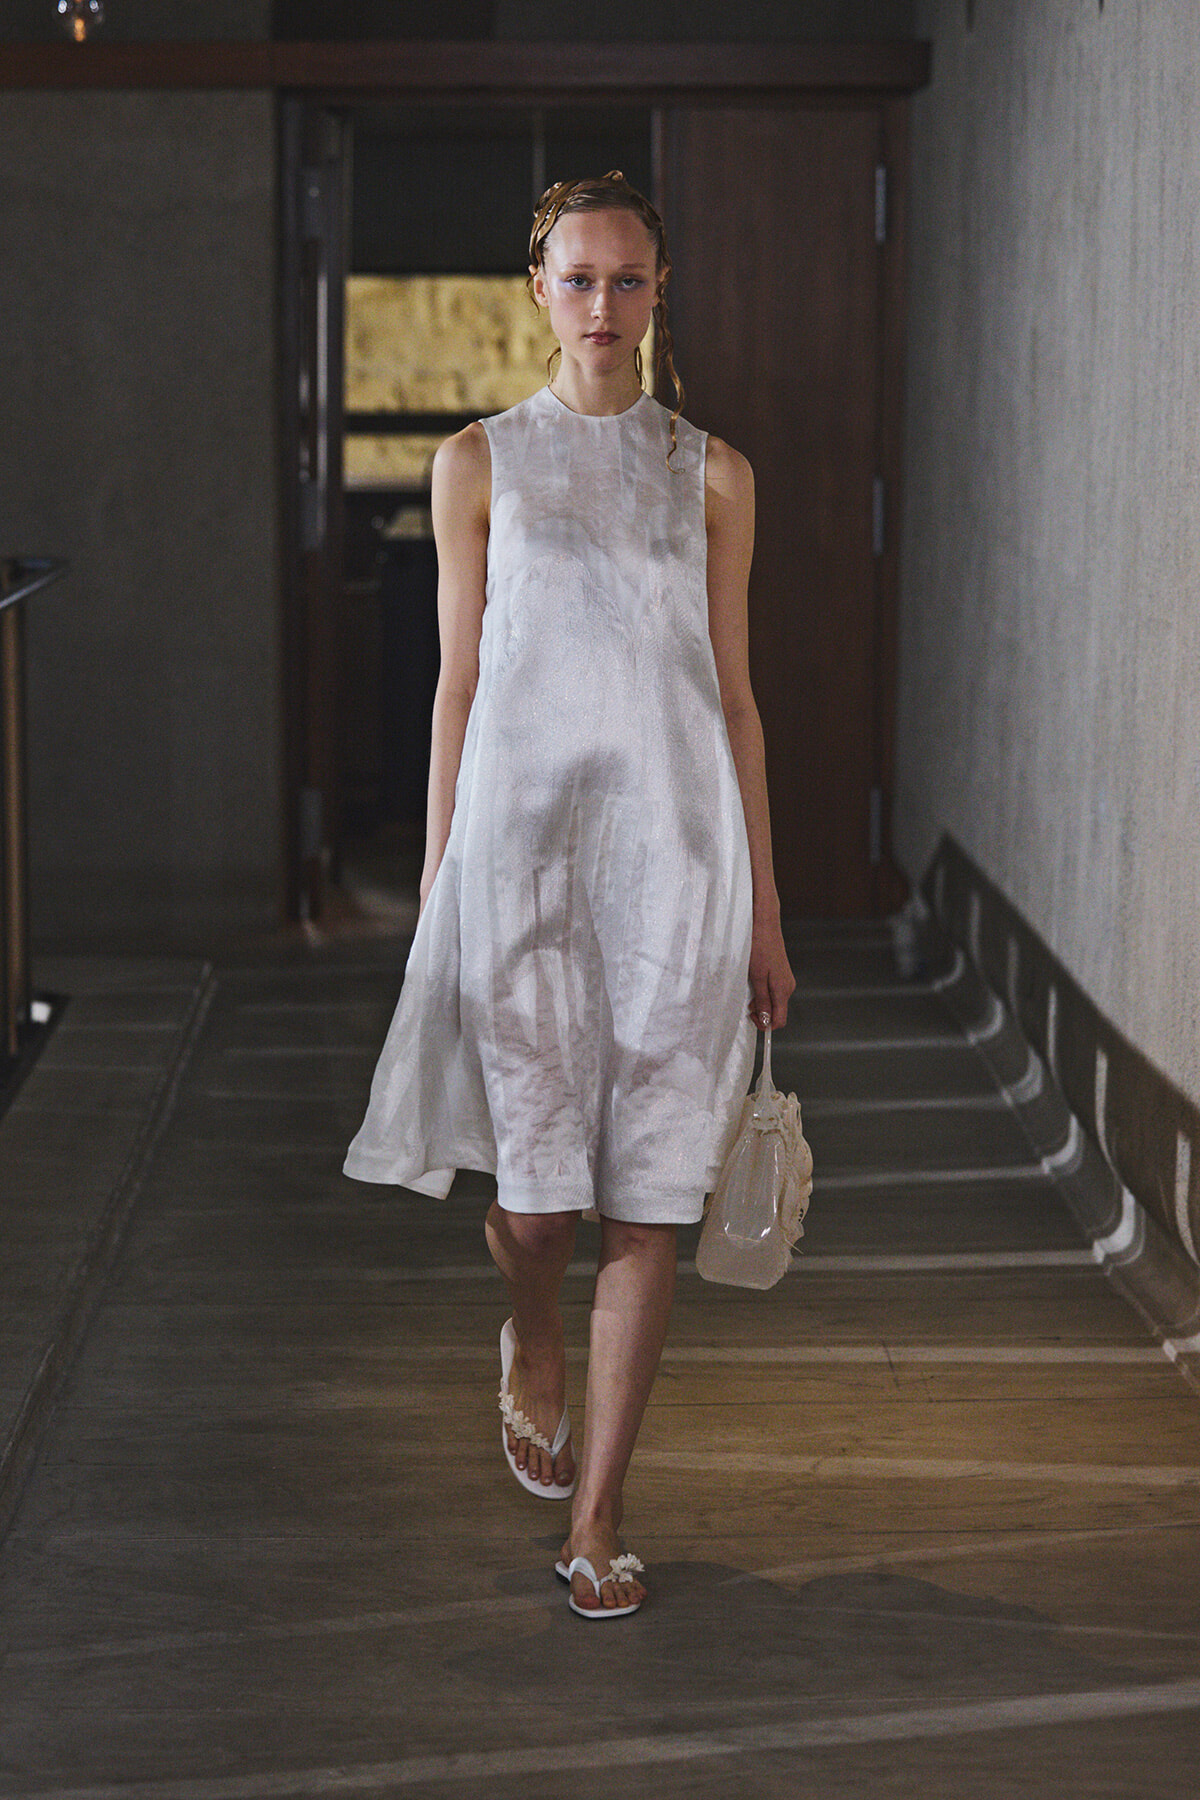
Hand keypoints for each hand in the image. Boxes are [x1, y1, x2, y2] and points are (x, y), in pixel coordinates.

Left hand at [748, 911, 795, 1029]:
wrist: (764, 925)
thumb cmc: (759, 946)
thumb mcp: (757, 977)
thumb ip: (762, 1000)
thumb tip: (766, 1020)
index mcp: (783, 990)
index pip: (780, 1020)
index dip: (765, 1024)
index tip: (752, 1019)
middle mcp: (788, 986)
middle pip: (777, 1011)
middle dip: (761, 1012)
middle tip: (747, 1003)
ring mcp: (785, 980)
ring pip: (774, 1001)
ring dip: (761, 1001)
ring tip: (749, 988)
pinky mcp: (781, 974)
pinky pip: (773, 991)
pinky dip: (762, 991)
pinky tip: (754, 981)